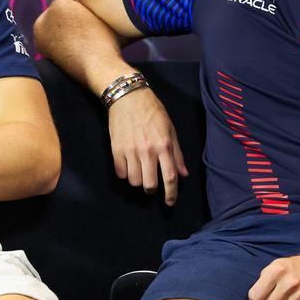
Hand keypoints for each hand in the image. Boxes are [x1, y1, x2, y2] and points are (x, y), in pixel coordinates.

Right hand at [107, 87, 187, 204]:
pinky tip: (128, 167)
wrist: (128, 96)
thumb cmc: (153, 111)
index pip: (170, 177)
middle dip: (151, 190)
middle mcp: (148, 150)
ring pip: (134, 181)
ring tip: (139, 172)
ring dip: (138, 181)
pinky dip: (125, 174)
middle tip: (151, 185)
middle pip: (150, 184)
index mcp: (164, 145)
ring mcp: (130, 150)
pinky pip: (120, 173)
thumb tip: (183, 174)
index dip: (171, 194)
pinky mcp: (116, 149)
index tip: (170, 203)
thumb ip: (177, 153)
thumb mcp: (170, 129)